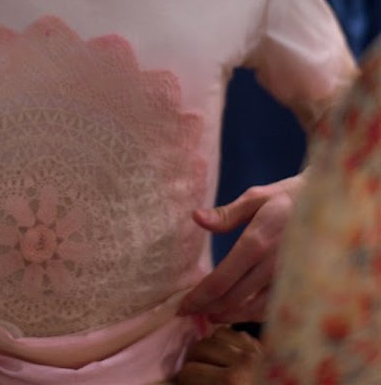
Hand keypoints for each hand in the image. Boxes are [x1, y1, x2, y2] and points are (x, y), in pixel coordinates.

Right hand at [175, 326, 261, 384]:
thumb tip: (173, 383)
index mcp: (230, 383)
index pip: (188, 372)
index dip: (184, 382)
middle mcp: (243, 363)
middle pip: (200, 348)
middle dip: (196, 362)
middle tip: (200, 377)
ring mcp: (258, 352)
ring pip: (216, 335)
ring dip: (213, 349)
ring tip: (217, 366)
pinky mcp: (268, 348)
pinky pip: (237, 333)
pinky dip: (230, 343)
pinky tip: (233, 359)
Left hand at [178, 175, 302, 321]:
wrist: (332, 205)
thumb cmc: (288, 198)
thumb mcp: (256, 198)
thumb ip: (226, 215)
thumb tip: (196, 218)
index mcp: (259, 241)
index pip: (221, 279)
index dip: (199, 296)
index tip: (181, 305)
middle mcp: (274, 264)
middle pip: (233, 298)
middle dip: (206, 308)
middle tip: (188, 312)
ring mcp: (289, 278)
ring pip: (252, 309)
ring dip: (226, 315)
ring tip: (208, 315)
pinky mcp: (301, 285)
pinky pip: (273, 309)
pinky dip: (250, 315)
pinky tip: (236, 312)